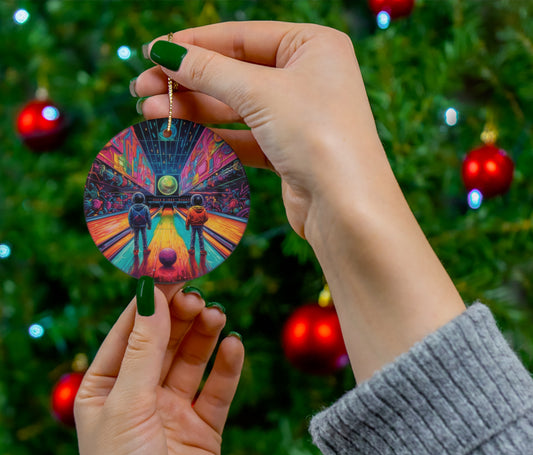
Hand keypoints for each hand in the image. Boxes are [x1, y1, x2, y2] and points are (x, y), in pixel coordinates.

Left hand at [75, 284, 243, 454]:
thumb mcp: (127, 404)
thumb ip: (144, 349)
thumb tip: (152, 295)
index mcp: (106, 387)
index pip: (130, 331)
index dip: (150, 301)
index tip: (172, 271)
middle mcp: (139, 394)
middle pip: (164, 341)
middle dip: (181, 317)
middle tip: (199, 296)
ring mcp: (172, 409)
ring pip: (192, 359)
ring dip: (204, 335)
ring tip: (217, 316)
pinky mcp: (203, 426)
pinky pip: (218, 388)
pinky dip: (227, 366)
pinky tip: (234, 347)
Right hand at [134, 21, 382, 239]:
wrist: (346, 207)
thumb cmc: (316, 134)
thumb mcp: (260, 92)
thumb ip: (210, 71)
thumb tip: (165, 51)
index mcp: (312, 46)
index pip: (241, 37)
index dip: (194, 44)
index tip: (153, 52)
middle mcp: (308, 77)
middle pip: (235, 72)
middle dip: (188, 82)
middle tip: (142, 89)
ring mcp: (298, 116)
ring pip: (236, 107)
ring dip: (194, 110)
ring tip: (151, 114)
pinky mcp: (289, 151)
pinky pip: (244, 136)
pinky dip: (214, 136)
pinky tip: (182, 136)